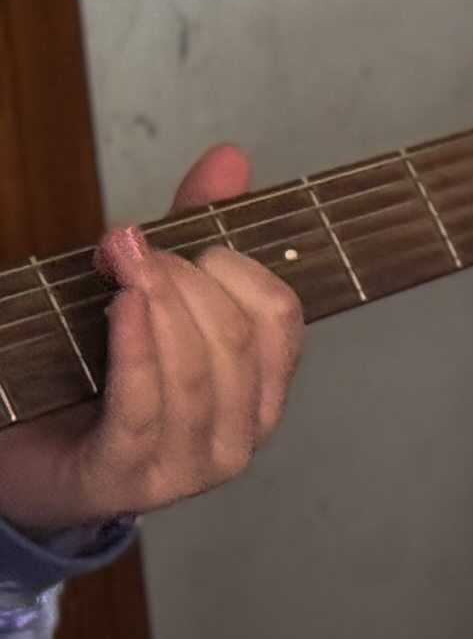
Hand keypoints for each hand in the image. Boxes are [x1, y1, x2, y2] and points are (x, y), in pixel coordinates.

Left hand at [0, 146, 307, 536]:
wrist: (21, 461)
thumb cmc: (91, 382)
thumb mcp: (150, 299)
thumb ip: (192, 232)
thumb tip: (229, 158)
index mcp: (259, 392)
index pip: (281, 320)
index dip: (240, 268)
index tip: (190, 240)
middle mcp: (240, 434)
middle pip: (236, 338)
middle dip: (185, 280)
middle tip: (132, 249)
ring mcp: (191, 467)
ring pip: (198, 370)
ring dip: (158, 304)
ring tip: (120, 264)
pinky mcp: (132, 480)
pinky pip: (145, 405)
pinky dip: (136, 348)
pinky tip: (122, 305)